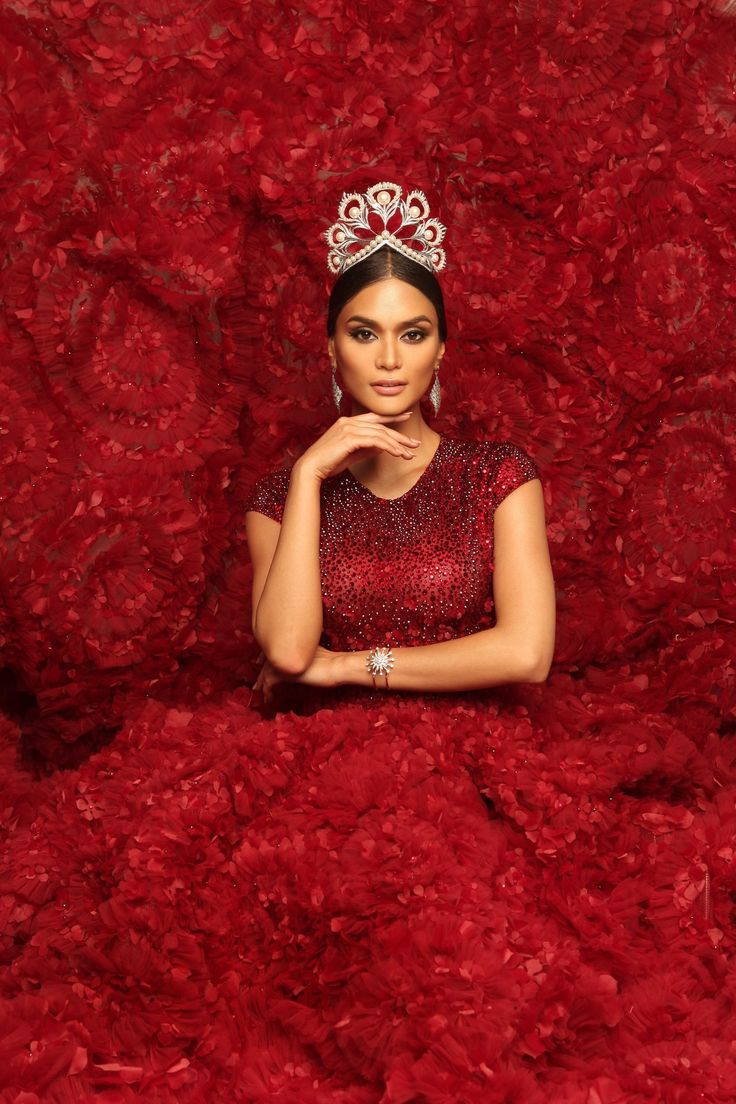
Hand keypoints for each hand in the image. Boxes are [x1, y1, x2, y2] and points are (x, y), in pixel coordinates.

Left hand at [252, 646, 342, 701]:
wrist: (337, 666)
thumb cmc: (331, 662)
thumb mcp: (315, 656)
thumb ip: (304, 658)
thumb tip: (300, 666)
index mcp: (292, 644)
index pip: (273, 652)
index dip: (265, 661)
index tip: (261, 668)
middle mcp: (285, 649)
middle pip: (268, 663)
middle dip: (262, 676)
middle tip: (257, 687)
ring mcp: (285, 660)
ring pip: (266, 673)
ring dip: (263, 685)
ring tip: (263, 696)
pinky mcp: (285, 672)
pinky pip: (270, 683)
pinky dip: (268, 691)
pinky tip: (269, 698)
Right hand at [292, 411, 420, 484]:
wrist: (311, 468)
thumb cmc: (329, 463)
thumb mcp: (352, 454)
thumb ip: (366, 448)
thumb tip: (382, 448)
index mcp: (347, 422)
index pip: (374, 417)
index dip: (391, 417)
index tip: (406, 416)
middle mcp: (348, 421)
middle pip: (381, 426)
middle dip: (400, 435)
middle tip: (415, 444)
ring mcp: (348, 428)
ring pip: (380, 433)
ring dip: (397, 444)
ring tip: (408, 454)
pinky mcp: (349, 438)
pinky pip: (375, 441)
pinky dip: (389, 447)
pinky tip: (397, 454)